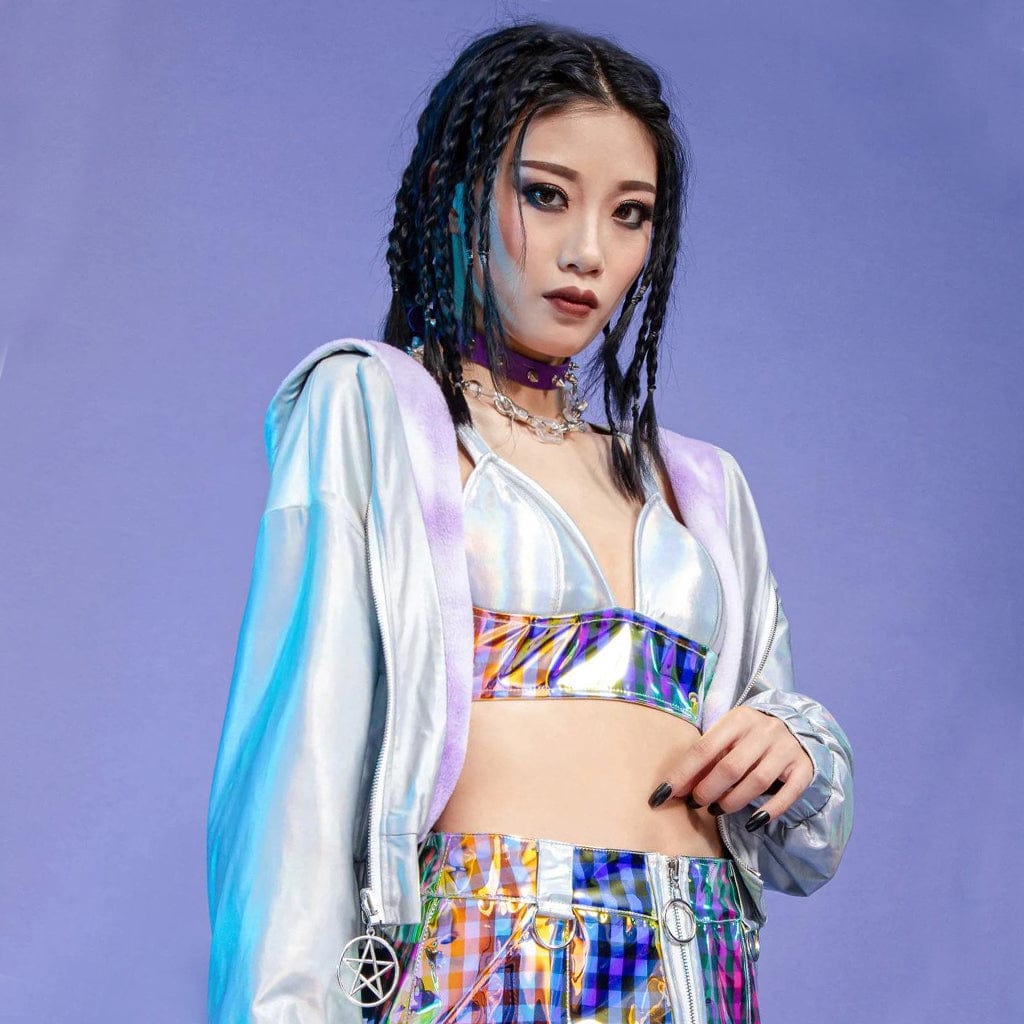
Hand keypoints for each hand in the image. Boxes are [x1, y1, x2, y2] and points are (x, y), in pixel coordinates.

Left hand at [647, 707, 814, 830]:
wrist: (797, 726)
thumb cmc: (750, 735)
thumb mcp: (728, 736)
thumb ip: (706, 757)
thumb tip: (675, 787)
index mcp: (738, 719)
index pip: (704, 748)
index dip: (682, 774)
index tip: (663, 794)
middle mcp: (764, 731)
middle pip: (730, 767)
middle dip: (707, 790)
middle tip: (695, 803)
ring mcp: (786, 749)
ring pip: (756, 782)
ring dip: (731, 801)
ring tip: (716, 810)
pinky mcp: (803, 768)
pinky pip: (787, 794)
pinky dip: (769, 811)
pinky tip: (752, 823)